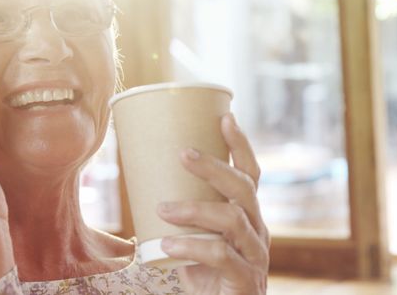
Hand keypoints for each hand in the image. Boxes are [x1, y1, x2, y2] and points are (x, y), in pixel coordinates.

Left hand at [158, 113, 269, 294]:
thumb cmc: (206, 276)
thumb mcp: (195, 239)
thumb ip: (180, 217)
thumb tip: (139, 181)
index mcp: (247, 215)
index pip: (251, 174)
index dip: (241, 146)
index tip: (225, 117)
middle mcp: (257, 230)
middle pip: (244, 189)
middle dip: (214, 167)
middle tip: (182, 155)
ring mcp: (255, 256)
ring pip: (234, 220)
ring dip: (196, 209)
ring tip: (163, 208)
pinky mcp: (247, 280)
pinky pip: (223, 257)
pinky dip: (193, 247)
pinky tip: (168, 245)